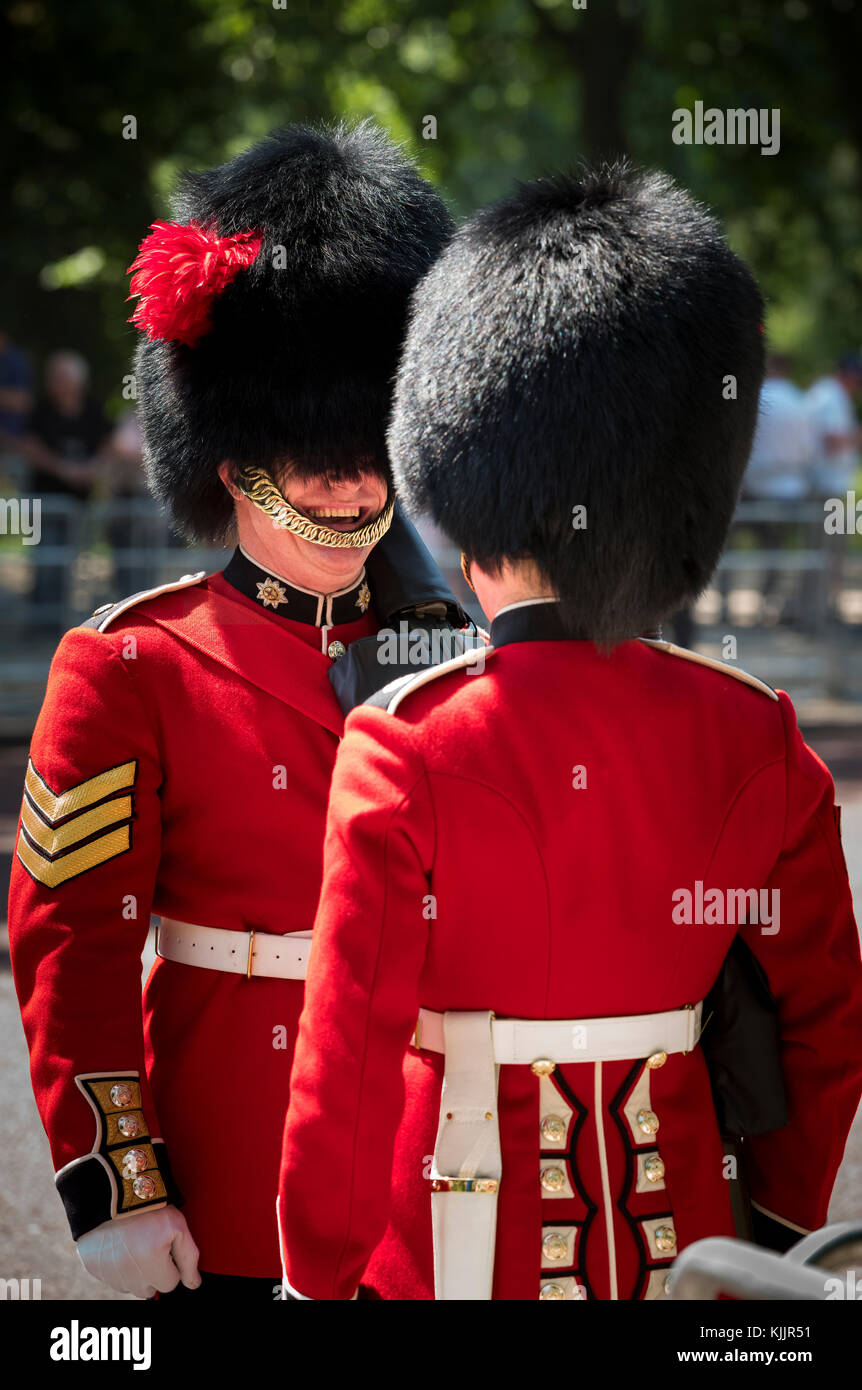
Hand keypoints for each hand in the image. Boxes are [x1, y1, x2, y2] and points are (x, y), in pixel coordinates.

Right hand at [76, 1204, 200, 1298]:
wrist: (115, 1188)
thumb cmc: (150, 1206)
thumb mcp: (178, 1225)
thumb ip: (189, 1257)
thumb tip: (193, 1283)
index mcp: (151, 1264)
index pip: (170, 1284)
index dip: (171, 1265)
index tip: (166, 1247)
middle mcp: (128, 1274)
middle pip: (148, 1289)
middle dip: (153, 1272)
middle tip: (150, 1244)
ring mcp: (108, 1272)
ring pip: (129, 1285)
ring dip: (134, 1271)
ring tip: (134, 1242)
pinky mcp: (92, 1266)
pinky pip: (110, 1278)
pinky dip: (116, 1266)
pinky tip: (120, 1244)